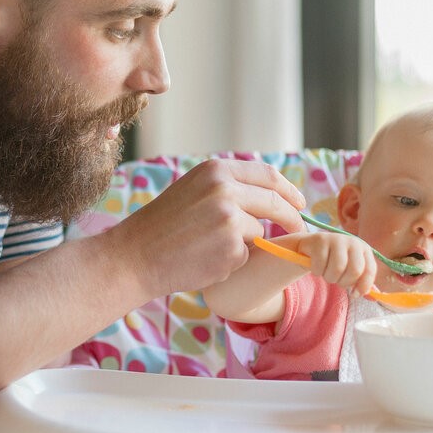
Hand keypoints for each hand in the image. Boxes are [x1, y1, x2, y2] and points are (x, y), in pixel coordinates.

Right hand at [106, 158, 306, 299]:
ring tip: (209, 249)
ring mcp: (230, 218)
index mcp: (215, 170)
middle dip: (291, 217)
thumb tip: (269, 195)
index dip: (288, 189)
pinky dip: (231, 262)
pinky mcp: (232, 247)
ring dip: (246, 244)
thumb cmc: (160, 228)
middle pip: (275, 202)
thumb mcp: (193, 191)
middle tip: (298, 229)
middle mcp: (225, 189)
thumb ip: (227, 188)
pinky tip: (203, 261)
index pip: (267, 174)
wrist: (134, 256)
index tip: (299, 202)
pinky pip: (246, 256)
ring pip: (259, 232)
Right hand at [287, 231, 378, 298]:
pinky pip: (320, 265)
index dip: (363, 286)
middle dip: (344, 282)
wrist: (311, 246)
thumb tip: (371, 298)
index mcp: (364, 249)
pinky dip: (317, 272)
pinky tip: (317, 267)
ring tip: (326, 274)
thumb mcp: (350, 269)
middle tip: (337, 281)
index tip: (354, 294)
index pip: (370, 270)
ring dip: (329, 278)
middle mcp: (353, 242)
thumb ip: (361, 282)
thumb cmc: (333, 261)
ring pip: (337, 269)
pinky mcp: (321, 240)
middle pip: (355, 270)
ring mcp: (337, 239)